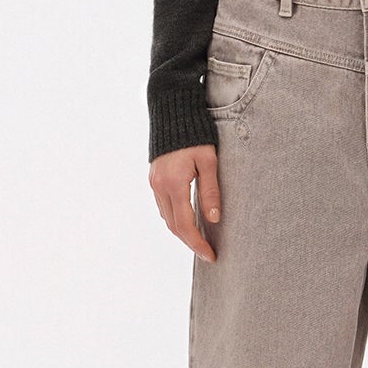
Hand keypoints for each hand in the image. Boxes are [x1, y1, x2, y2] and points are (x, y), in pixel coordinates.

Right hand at [150, 144, 222, 262]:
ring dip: (182, 232)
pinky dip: (175, 218)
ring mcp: (154, 183)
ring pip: (166, 218)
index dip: (197, 243)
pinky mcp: (154, 179)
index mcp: (174, 184)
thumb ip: (210, 191)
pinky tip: (188, 221)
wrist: (173, 113)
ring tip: (201, 240)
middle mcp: (160, 187)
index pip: (185, 224)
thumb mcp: (208, 162)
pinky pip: (163, 206)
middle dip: (190, 242)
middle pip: (173, 225)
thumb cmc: (196, 134)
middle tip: (208, 253)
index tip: (210, 255)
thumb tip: (213, 219)